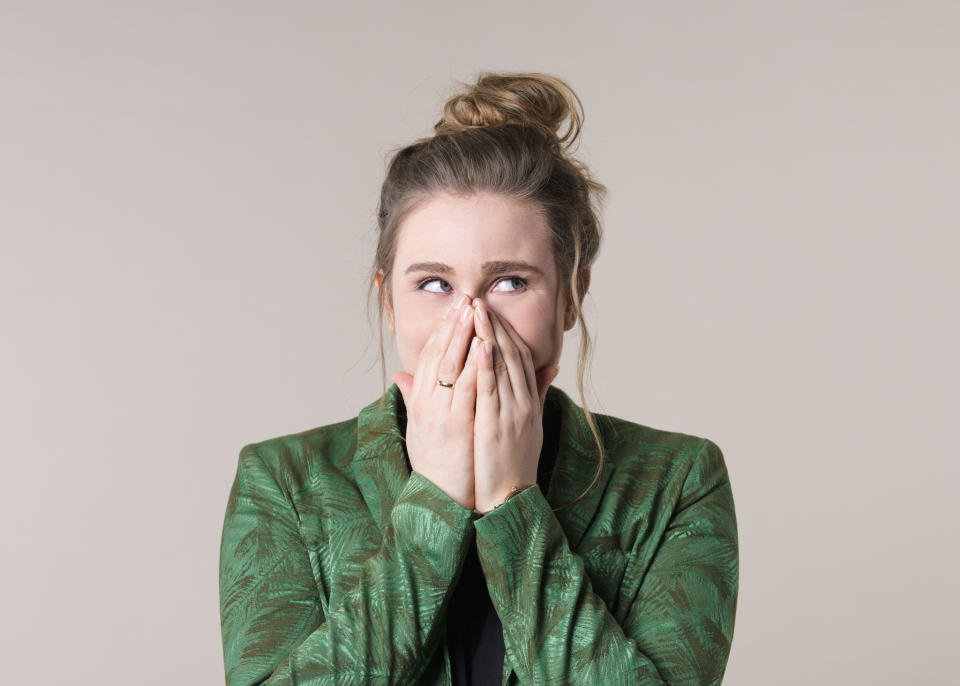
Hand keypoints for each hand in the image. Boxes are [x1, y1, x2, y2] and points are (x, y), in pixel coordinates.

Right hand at [392, 295, 480, 509]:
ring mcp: (440, 413)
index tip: (456, 307)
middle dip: (454, 323)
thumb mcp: (420, 427)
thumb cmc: (435, 464)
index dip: (443, 329)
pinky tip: (484, 346)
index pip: (432, 355)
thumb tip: (401, 375)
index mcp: (421, 400)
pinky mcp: (457, 425)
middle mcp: (427, 403)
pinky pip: (468, 389)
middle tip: (467, 298)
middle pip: (440, 353)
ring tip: (476, 311)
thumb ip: (414, 398)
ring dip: (464, 335)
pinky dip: (476, 365)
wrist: (440, 499)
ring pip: (452, 365)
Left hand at [471, 299, 559, 513]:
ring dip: (488, 336)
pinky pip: (491, 391)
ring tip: (476, 311)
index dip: (506, 331)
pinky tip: (479, 345)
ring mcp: (512, 414)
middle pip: (512, 355)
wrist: (511, 498)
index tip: (491, 311)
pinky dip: (486, 366)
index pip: (521, 357)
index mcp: (530, 402)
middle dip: (495, 325)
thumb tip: (551, 367)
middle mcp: (524, 404)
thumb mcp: (532, 424)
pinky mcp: (495, 427)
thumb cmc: (516, 462)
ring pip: (501, 367)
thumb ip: (537, 394)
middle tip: (479, 300)